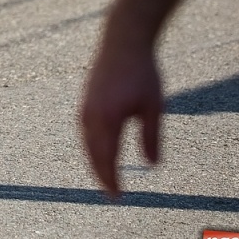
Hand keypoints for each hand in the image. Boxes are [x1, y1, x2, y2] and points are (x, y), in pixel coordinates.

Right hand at [79, 33, 163, 197]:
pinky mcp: (85, 100)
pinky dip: (91, 146)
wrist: (123, 41)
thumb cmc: (142, 73)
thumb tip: (152, 166)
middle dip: (101, 175)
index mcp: (107, 119)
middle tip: (112, 194)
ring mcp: (85, 107)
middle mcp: (91, 116)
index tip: (118, 197)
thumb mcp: (154, 107)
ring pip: (86, 143)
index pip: (107, 158)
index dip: (111, 180)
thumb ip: (151, 137)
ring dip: (95, 161)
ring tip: (105, 176)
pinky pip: (84, 131)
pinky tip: (100, 149)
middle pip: (93, 154)